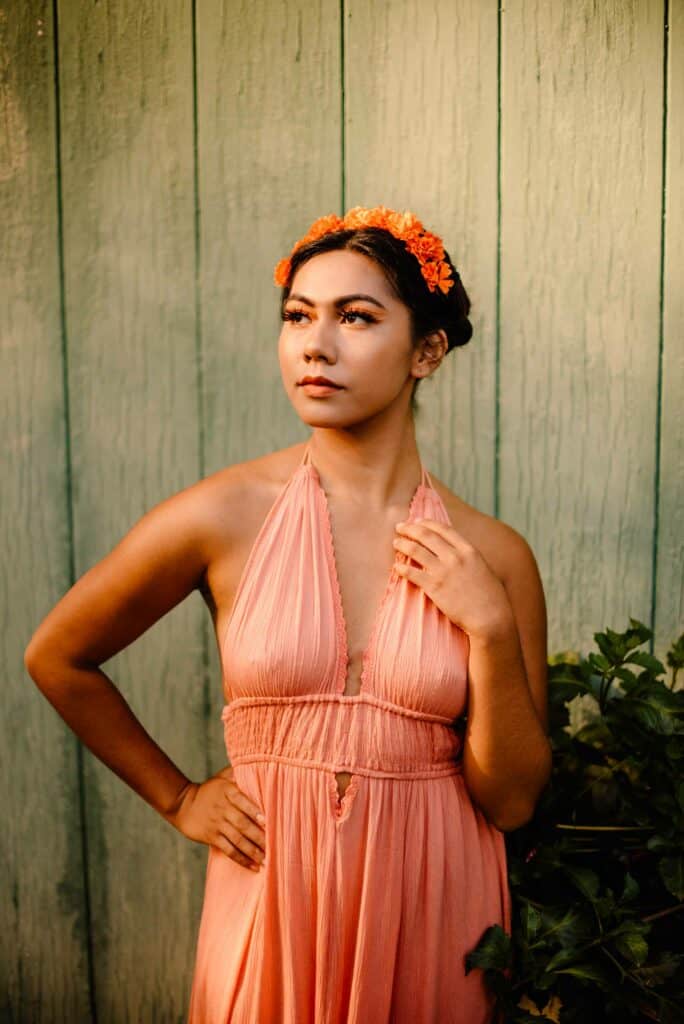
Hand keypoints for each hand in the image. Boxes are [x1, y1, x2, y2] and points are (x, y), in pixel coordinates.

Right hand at [167, 764, 265, 871]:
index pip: (243, 801)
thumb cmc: (209, 789)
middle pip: (243, 824)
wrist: (183, 804)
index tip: (268, 821)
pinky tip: (253, 865)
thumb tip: (259, 763)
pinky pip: (228, 850)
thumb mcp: (222, 777)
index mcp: (228, 792)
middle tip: (275, 846)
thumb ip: (238, 772)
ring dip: (253, 851)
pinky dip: (241, 859)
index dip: (255, 812)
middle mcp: (223, 808)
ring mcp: (217, 824)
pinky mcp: (211, 837)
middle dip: (259, 837)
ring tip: (267, 859)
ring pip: (237, 840)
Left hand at [392, 517, 511, 639]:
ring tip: (396, 542)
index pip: (444, 529)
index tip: (418, 521)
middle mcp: (455, 557)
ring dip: (403, 544)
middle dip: (410, 529)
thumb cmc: (492, 598)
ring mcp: (443, 571)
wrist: (491, 618)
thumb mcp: (484, 569)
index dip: (427, 523)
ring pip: (416, 551)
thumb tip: (459, 554)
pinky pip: (412, 574)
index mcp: (469, 550)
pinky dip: (402, 568)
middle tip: (399, 527)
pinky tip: (397, 567)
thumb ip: (469, 559)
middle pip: (426, 536)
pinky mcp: (434, 587)